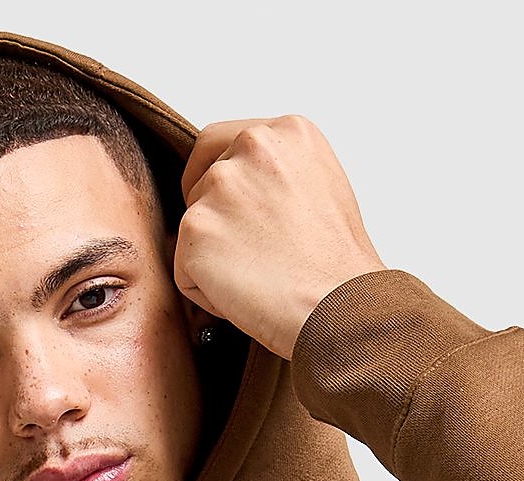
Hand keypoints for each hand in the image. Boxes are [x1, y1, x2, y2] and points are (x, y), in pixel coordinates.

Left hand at [175, 115, 387, 356]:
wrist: (340, 306)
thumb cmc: (337, 264)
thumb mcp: (322, 186)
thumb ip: (278, 173)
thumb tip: (246, 189)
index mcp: (287, 132)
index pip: (217, 142)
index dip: (213, 179)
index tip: (227, 211)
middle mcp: (251, 146)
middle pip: (199, 182)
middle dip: (212, 221)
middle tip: (247, 256)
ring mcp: (219, 186)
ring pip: (192, 228)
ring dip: (214, 259)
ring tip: (258, 279)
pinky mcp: (196, 229)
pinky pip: (184, 270)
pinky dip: (205, 292)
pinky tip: (246, 296)